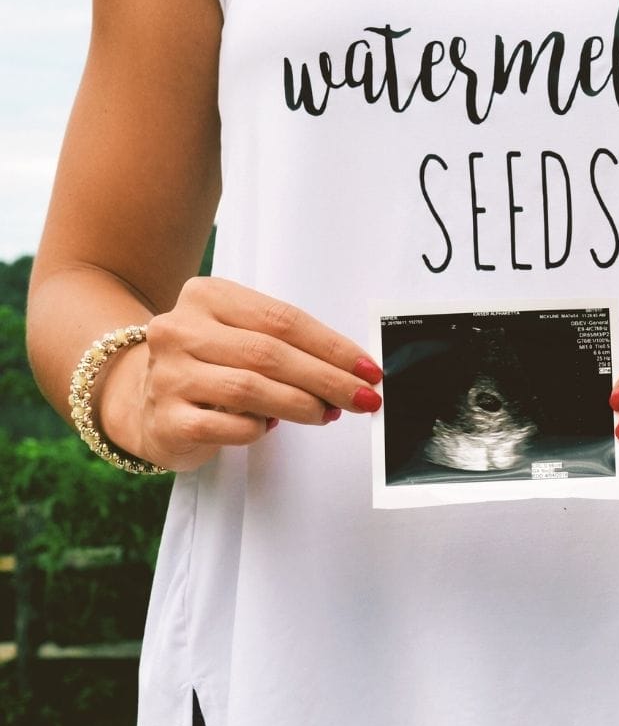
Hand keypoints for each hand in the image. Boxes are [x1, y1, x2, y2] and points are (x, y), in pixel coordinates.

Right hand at [101, 277, 384, 471]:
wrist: (142, 400)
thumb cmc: (209, 364)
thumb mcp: (241, 336)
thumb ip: (287, 344)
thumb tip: (351, 371)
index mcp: (206, 296)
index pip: (283, 319)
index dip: (333, 346)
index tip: (369, 369)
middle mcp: (180, 329)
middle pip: (270, 353)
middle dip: (327, 379)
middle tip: (363, 398)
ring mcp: (168, 374)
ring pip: (251, 388)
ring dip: (302, 404)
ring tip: (328, 413)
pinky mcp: (167, 418)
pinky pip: (229, 425)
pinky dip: (259, 428)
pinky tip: (271, 426)